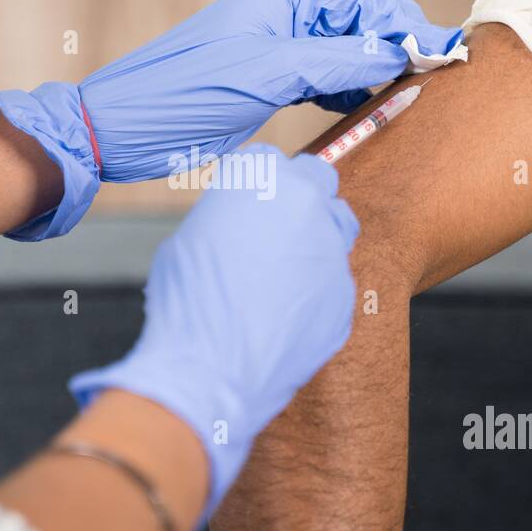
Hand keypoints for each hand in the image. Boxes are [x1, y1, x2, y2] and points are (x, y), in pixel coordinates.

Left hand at [0, 0, 460, 239]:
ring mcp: (275, 48)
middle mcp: (283, 14)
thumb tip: (398, 52)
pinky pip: (323, 77)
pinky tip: (361, 110)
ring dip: (376, 68)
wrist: (118, 129)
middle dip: (398, 40)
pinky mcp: (266, 81)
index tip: (440, 55)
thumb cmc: (180, 95)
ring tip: (404, 95)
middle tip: (430, 76)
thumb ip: (334, 62)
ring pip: (345, 49)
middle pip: (361, 17)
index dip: (407, 20)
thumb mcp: (265, 76)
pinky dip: (348, 90)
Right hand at [68, 145, 359, 522]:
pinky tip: (282, 319)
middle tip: (273, 227)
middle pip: (318, 180)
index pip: (271, 160)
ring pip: (337, 228)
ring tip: (278, 274)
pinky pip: (334, 283)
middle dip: (300, 197)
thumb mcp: (190, 241)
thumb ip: (229, 219)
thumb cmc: (185, 303)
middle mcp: (307, 205)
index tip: (246, 205)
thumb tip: (243, 224)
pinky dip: (315, 292)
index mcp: (262, 179)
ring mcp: (333, 252)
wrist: (208, 371)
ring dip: (316, 239)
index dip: (257, 184)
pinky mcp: (345, 297)